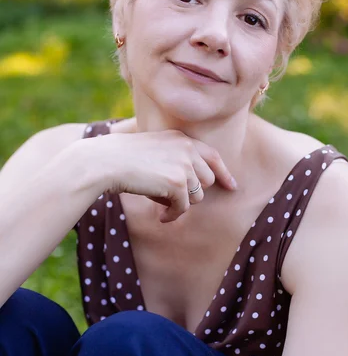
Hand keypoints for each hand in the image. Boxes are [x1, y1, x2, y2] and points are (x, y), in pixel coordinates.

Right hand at [96, 130, 237, 222]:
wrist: (105, 162)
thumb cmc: (122, 158)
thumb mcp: (153, 151)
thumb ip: (175, 161)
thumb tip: (193, 190)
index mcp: (181, 138)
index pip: (213, 156)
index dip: (224, 173)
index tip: (232, 186)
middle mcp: (187, 148)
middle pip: (207, 180)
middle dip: (192, 192)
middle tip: (171, 198)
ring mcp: (184, 164)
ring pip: (198, 196)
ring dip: (180, 204)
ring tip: (160, 203)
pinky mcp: (178, 183)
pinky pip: (183, 208)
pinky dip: (172, 215)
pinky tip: (160, 217)